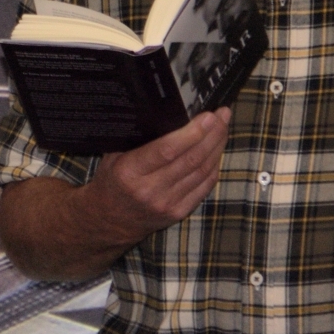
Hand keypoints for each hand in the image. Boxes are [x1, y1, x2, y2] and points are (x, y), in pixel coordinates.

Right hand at [89, 107, 230, 241]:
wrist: (109, 220)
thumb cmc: (113, 181)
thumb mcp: (114, 156)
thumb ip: (137, 139)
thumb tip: (168, 113)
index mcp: (130, 172)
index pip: (166, 151)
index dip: (191, 133)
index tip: (208, 116)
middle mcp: (149, 190)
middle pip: (190, 159)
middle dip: (211, 134)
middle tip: (222, 115)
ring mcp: (166, 204)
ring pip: (201, 172)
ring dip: (216, 147)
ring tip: (223, 127)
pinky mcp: (179, 212)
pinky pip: (204, 186)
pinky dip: (214, 166)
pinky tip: (217, 150)